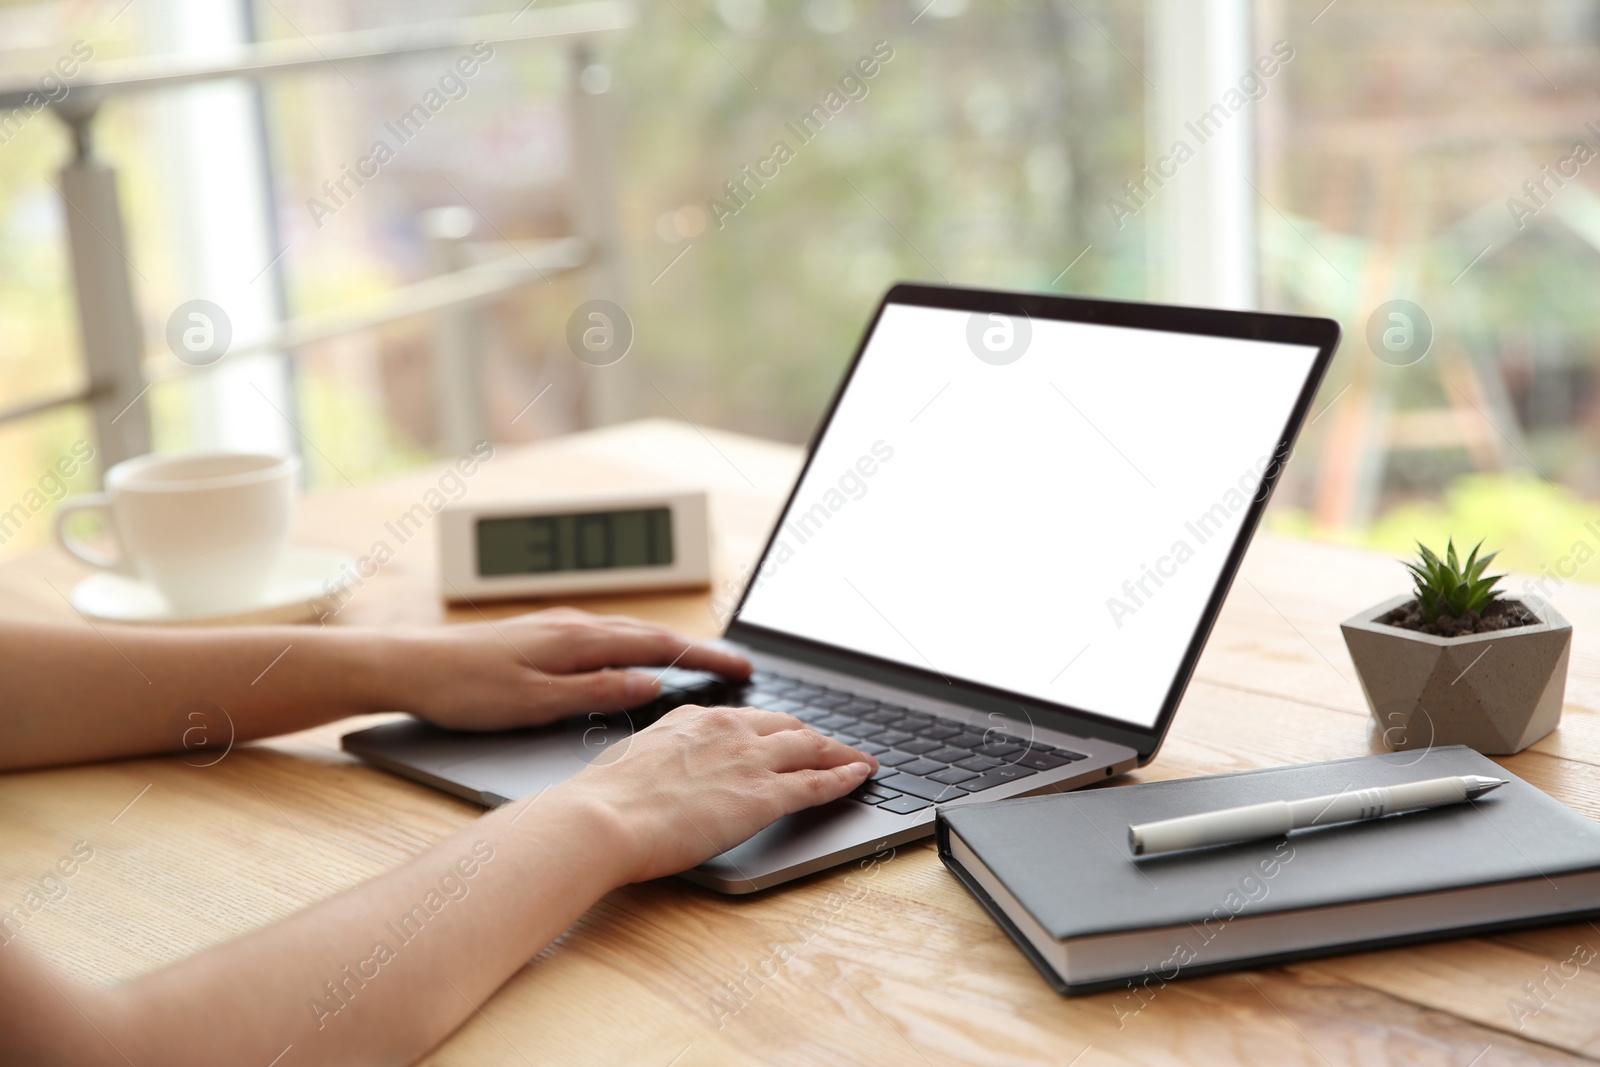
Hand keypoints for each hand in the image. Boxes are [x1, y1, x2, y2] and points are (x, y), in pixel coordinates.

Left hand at [389, 608, 750, 730]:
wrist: (406, 665)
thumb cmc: (464, 688)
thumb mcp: (536, 701)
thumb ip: (598, 689)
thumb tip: (652, 681)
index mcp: (579, 639)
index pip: (660, 645)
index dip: (706, 656)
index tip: (743, 668)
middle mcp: (574, 624)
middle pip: (652, 632)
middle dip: (698, 648)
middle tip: (737, 666)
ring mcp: (558, 626)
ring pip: (629, 632)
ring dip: (670, 645)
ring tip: (700, 662)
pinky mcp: (542, 635)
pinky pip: (606, 636)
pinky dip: (636, 645)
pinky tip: (635, 659)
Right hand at [567, 705, 877, 883]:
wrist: (604, 818)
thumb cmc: (605, 799)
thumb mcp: (635, 760)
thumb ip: (662, 759)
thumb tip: (662, 773)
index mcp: (696, 719)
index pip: (751, 719)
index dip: (776, 730)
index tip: (788, 736)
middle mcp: (729, 730)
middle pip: (789, 728)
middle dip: (816, 738)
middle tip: (835, 747)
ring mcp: (750, 760)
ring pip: (813, 749)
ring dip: (842, 754)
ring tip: (862, 761)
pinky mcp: (764, 796)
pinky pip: (818, 783)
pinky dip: (845, 778)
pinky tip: (860, 778)